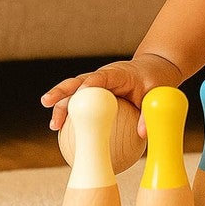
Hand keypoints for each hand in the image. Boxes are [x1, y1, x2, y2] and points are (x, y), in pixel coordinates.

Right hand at [41, 53, 182, 137]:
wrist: (154, 70)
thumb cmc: (156, 80)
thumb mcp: (158, 93)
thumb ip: (149, 112)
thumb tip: (143, 134)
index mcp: (116, 73)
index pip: (98, 77)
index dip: (87, 85)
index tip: (79, 96)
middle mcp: (102, 77)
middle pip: (77, 83)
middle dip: (61, 92)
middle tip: (46, 102)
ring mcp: (96, 85)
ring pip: (74, 94)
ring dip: (61, 106)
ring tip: (53, 126)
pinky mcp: (95, 94)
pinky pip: (81, 104)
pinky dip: (72, 116)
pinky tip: (66, 134)